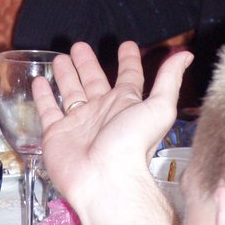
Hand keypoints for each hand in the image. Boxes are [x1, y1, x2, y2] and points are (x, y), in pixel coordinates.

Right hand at [33, 41, 192, 224]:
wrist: (106, 180)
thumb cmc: (133, 144)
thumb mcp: (159, 107)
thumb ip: (169, 80)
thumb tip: (186, 55)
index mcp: (126, 103)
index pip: (129, 75)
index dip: (128, 60)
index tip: (127, 45)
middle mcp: (102, 110)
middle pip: (94, 80)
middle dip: (87, 63)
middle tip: (79, 46)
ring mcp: (79, 122)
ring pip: (70, 92)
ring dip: (66, 75)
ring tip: (60, 58)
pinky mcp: (57, 134)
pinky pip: (48, 110)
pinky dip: (43, 96)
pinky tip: (39, 81)